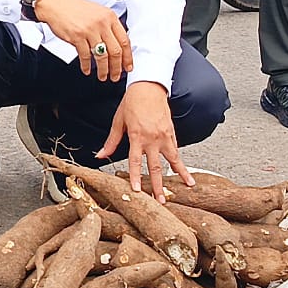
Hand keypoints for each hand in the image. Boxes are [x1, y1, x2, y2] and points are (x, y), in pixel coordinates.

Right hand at [33, 0, 132, 81]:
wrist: (56, 3)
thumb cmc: (75, 8)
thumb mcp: (98, 12)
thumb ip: (108, 26)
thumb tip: (117, 44)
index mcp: (110, 17)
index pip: (124, 40)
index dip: (128, 57)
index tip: (127, 66)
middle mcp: (102, 23)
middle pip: (115, 51)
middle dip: (117, 67)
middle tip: (116, 75)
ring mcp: (89, 30)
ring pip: (102, 56)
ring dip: (103, 70)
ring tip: (103, 76)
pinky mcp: (77, 37)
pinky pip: (85, 56)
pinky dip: (86, 66)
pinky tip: (87, 69)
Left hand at [97, 82, 192, 202]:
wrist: (149, 87)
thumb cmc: (132, 102)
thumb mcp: (118, 121)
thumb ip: (111, 141)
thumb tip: (100, 155)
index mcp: (137, 136)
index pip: (135, 161)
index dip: (136, 177)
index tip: (137, 191)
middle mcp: (152, 138)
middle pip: (156, 166)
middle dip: (158, 185)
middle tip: (161, 200)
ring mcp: (164, 136)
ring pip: (173, 159)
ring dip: (179, 174)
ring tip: (187, 187)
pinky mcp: (171, 133)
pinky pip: (176, 151)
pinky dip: (181, 162)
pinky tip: (186, 173)